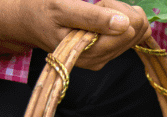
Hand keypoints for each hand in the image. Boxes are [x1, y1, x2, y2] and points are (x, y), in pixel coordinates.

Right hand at [0, 0, 150, 70]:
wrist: (29, 23)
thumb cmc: (42, 11)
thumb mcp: (62, 8)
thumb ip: (93, 17)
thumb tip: (124, 23)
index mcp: (90, 53)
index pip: (129, 29)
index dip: (116, 8)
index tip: (98, 3)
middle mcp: (100, 60)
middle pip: (136, 31)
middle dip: (121, 11)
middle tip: (98, 5)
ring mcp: (105, 58)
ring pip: (137, 33)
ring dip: (121, 15)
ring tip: (97, 11)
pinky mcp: (108, 54)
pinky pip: (131, 36)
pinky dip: (122, 21)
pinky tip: (104, 18)